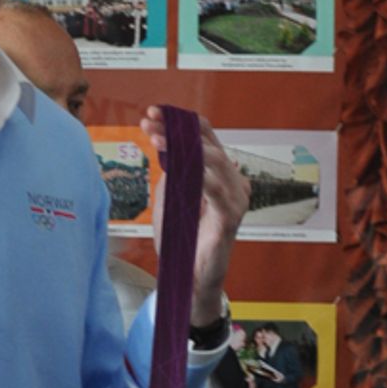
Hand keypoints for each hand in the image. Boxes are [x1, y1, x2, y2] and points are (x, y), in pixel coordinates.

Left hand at [141, 107, 251, 323]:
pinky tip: (179, 164)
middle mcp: (234, 181)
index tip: (153, 112)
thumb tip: (162, 139)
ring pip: (213, 160)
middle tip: (150, 124)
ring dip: (182, 147)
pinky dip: (197, 173)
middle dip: (176, 130)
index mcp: (221, 173)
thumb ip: (174, 168)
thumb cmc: (183, 236)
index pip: (205, 137)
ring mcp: (236, 198)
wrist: (189, 274)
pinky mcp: (231, 217)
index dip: (180, 121)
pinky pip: (216, 189)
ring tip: (157, 140)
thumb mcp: (173, 193)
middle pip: (207, 144)